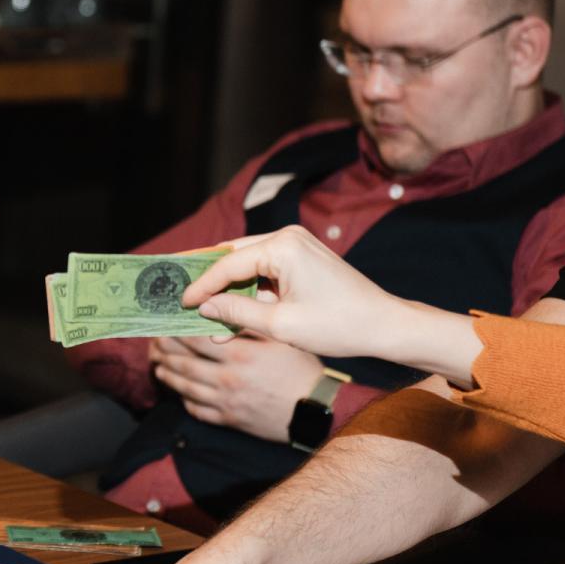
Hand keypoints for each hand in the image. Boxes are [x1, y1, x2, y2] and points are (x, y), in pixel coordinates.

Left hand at [149, 333, 322, 441]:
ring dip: (168, 374)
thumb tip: (219, 307)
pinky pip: (198, 410)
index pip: (194, 340)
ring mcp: (226, 402)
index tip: (164, 322)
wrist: (316, 410)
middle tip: (153, 342)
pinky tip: (179, 391)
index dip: (175, 331)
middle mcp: (227, 379)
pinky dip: (184, 399)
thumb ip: (247, 322)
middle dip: (164, 352)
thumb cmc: (300, 368)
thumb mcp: (278, 338)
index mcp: (238, 355)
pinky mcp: (229, 419)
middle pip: (184, 363)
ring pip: (185, 387)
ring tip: (158, 364)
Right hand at [182, 227, 409, 361]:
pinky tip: (236, 313)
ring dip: (231, 291)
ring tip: (208, 314)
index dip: (202, 287)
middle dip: (211, 283)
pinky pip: (266, 271)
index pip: (228, 264)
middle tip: (183, 298)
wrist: (384, 324)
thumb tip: (205, 308)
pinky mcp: (303, 257)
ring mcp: (297, 245)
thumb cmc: (338, 325)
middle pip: (234, 257)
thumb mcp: (280, 326)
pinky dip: (251, 291)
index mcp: (283, 247)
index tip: (180, 304)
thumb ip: (237, 314)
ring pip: (248, 265)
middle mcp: (288, 237)